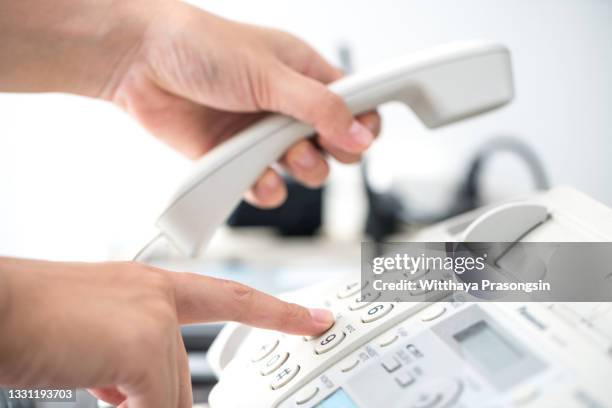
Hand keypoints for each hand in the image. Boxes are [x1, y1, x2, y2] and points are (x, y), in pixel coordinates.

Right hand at [0, 258, 333, 406]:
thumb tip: (137, 394)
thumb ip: (127, 362)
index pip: (230, 297)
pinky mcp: (142, 345)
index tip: (314, 318)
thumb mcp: (94, 341)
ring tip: (90, 372)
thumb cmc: (30, 319)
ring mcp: (153, 317)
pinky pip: (155, 407)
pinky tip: (100, 389)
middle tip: (122, 385)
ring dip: (135, 404)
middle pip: (181, 373)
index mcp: (150, 286)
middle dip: (157, 400)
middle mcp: (157, 295)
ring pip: (168, 394)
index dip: (276, 310)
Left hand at [103, 2, 379, 207]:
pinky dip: (267, 188)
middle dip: (331, 153)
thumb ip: (320, 107)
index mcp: (303, 75)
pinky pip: (264, 184)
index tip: (360, 137)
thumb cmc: (201, 47)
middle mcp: (286, 106)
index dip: (361, 123)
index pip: (352, 103)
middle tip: (315, 145)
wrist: (139, 62)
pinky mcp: (235, 157)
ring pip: (301, 168)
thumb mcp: (271, 73)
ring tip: (286, 157)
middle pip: (332, 143)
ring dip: (301, 170)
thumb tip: (360, 133)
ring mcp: (260, 134)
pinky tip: (260, 180)